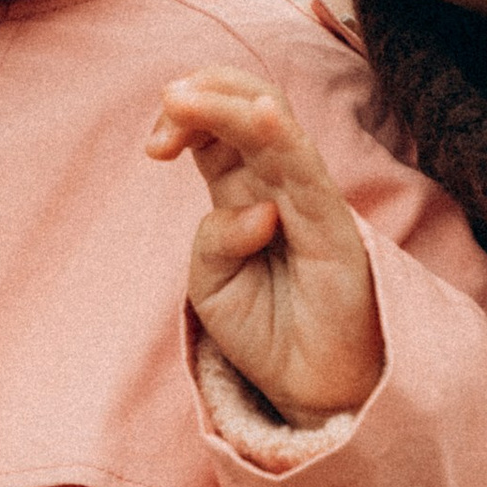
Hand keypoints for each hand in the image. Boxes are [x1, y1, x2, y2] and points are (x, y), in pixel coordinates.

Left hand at [149, 71, 381, 424]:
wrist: (314, 391)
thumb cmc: (266, 331)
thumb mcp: (211, 286)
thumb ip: (213, 241)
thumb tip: (253, 211)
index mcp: (246, 192)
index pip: (218, 129)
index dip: (184, 119)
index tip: (153, 148)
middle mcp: (279, 186)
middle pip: (249, 109)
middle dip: (202, 94)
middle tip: (167, 107)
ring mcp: (309, 202)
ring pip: (273, 129)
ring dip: (225, 105)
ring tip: (179, 98)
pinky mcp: (333, 229)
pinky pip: (309, 174)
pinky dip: (285, 139)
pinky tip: (262, 115)